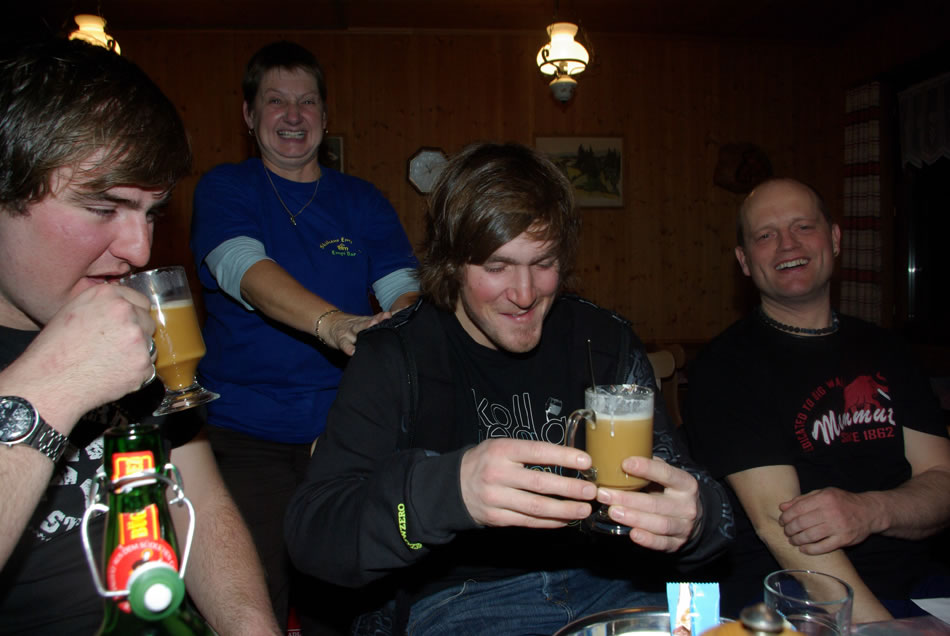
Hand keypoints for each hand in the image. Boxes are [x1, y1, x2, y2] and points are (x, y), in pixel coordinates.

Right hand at [14, 284, 154, 422]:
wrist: (49, 382)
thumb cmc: (54, 350)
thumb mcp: (73, 312)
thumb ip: (103, 306)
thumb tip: (124, 309)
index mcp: (107, 295)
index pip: (140, 301)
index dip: (133, 315)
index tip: (127, 325)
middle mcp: (125, 312)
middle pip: (147, 322)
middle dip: (136, 334)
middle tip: (114, 348)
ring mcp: (137, 338)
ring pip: (149, 345)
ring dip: (137, 354)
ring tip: (109, 363)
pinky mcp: (142, 363)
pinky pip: (147, 368)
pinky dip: (135, 374)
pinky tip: (112, 376)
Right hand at [320, 310, 390, 355]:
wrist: (328, 323)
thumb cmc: (350, 326)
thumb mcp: (364, 323)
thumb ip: (378, 323)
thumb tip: (397, 321)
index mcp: (366, 321)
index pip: (379, 317)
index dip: (388, 316)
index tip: (401, 311)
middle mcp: (359, 324)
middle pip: (370, 320)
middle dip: (379, 319)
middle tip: (387, 315)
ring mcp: (349, 331)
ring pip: (358, 328)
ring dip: (365, 326)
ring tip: (372, 324)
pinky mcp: (340, 340)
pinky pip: (345, 344)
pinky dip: (348, 348)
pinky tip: (352, 352)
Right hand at [459, 438, 595, 527]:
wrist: (453, 486)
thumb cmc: (486, 462)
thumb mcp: (502, 447)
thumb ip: (529, 452)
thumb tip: (568, 458)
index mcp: (501, 450)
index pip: (537, 452)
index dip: (563, 456)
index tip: (586, 461)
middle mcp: (497, 474)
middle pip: (540, 483)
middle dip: (569, 488)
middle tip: (591, 491)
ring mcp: (496, 498)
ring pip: (536, 507)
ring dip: (564, 510)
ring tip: (584, 509)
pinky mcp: (496, 518)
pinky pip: (528, 521)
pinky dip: (549, 522)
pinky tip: (565, 520)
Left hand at [595, 456, 700, 551]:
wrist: (694, 517)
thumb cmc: (672, 492)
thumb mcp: (668, 477)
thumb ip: (651, 468)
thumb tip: (621, 457)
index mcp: (685, 484)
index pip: (667, 474)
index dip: (647, 469)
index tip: (625, 464)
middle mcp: (686, 505)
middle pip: (657, 503)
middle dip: (628, 499)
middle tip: (605, 494)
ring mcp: (683, 526)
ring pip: (659, 524)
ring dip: (634, 518)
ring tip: (613, 512)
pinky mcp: (678, 543)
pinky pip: (662, 543)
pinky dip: (647, 539)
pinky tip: (632, 533)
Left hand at [779, 487, 874, 553]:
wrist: (869, 511)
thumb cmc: (843, 502)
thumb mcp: (823, 494)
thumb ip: (802, 499)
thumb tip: (782, 506)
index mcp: (824, 498)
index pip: (798, 508)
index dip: (786, 516)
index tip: (782, 521)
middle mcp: (831, 512)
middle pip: (802, 523)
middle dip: (790, 529)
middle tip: (786, 532)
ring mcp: (838, 526)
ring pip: (810, 536)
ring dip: (797, 540)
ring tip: (792, 540)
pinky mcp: (844, 539)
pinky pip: (823, 547)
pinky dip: (810, 550)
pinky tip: (803, 549)